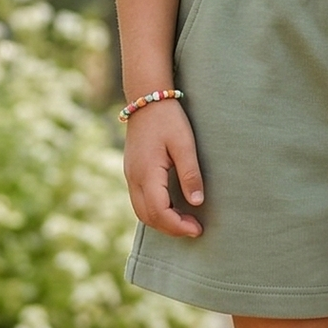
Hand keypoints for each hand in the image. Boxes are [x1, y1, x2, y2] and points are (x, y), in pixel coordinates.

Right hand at [124, 101, 204, 236]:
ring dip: (162, 222)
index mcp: (146, 173)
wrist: (147, 99)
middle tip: (194, 229)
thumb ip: (190, 174)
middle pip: (148, 217)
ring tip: (185, 222)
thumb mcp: (185, 144)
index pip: (159, 212)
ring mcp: (130, 175)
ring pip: (141, 212)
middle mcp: (133, 178)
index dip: (178, 226)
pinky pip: (139, 201)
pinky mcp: (132, 172)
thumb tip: (197, 203)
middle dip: (170, 228)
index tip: (197, 229)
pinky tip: (173, 208)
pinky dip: (155, 211)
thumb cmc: (169, 119)